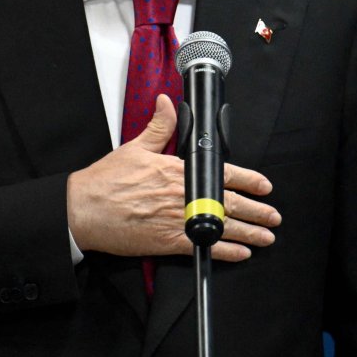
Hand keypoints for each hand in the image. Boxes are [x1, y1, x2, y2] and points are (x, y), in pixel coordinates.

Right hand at [65, 94, 279, 262]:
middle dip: (257, 212)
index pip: (223, 174)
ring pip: (223, 228)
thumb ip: (158, 126)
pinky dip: (224, 251)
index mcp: (177, 170)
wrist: (83, 209)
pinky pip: (204, 247)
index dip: (249, 180)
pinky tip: (240, 253)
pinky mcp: (168, 242)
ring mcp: (177, 220)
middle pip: (230, 204)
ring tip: (265, 238)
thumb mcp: (134, 147)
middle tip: (273, 217)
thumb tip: (166, 103)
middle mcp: (183, 195)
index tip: (265, 186)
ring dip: (249, 234)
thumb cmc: (105, 181)